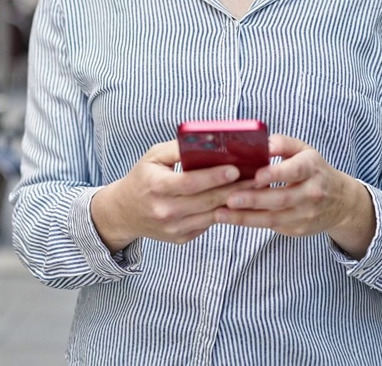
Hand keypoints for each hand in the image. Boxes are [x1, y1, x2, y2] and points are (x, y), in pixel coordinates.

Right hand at [91, 139, 253, 250]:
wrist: (124, 212)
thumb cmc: (143, 177)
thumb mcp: (153, 157)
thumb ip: (179, 149)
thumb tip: (208, 143)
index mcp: (156, 187)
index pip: (190, 183)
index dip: (214, 176)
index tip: (236, 168)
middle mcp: (165, 211)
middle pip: (207, 200)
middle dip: (235, 188)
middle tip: (257, 177)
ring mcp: (173, 228)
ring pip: (212, 215)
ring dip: (235, 202)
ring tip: (254, 189)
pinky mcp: (181, 238)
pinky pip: (208, 224)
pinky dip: (223, 213)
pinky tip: (237, 202)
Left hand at [213, 135, 375, 257]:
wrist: (340, 202)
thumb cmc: (313, 170)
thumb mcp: (303, 150)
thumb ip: (282, 143)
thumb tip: (261, 143)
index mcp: (312, 168)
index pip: (295, 171)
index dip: (276, 174)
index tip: (256, 176)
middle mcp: (312, 193)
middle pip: (281, 198)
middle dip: (254, 199)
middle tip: (229, 198)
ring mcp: (306, 214)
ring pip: (274, 218)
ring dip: (245, 217)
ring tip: (220, 213)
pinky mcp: (298, 229)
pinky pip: (272, 227)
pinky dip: (251, 223)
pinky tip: (231, 219)